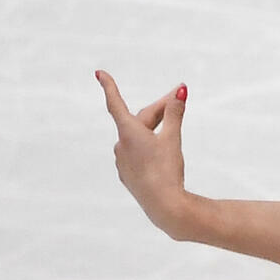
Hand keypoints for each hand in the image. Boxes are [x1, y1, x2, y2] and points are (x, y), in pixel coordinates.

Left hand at [96, 70, 198, 238]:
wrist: (163, 205)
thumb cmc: (167, 170)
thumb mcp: (173, 139)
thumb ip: (175, 114)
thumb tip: (180, 91)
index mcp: (129, 132)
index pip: (115, 103)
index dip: (109, 86)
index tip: (99, 73)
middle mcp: (121, 144)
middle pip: (140, 119)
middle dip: (160, 109)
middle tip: (179, 99)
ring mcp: (122, 161)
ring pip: (139, 138)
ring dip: (155, 129)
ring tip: (173, 129)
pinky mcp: (128, 175)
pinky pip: (137, 154)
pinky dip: (149, 148)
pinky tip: (161, 155)